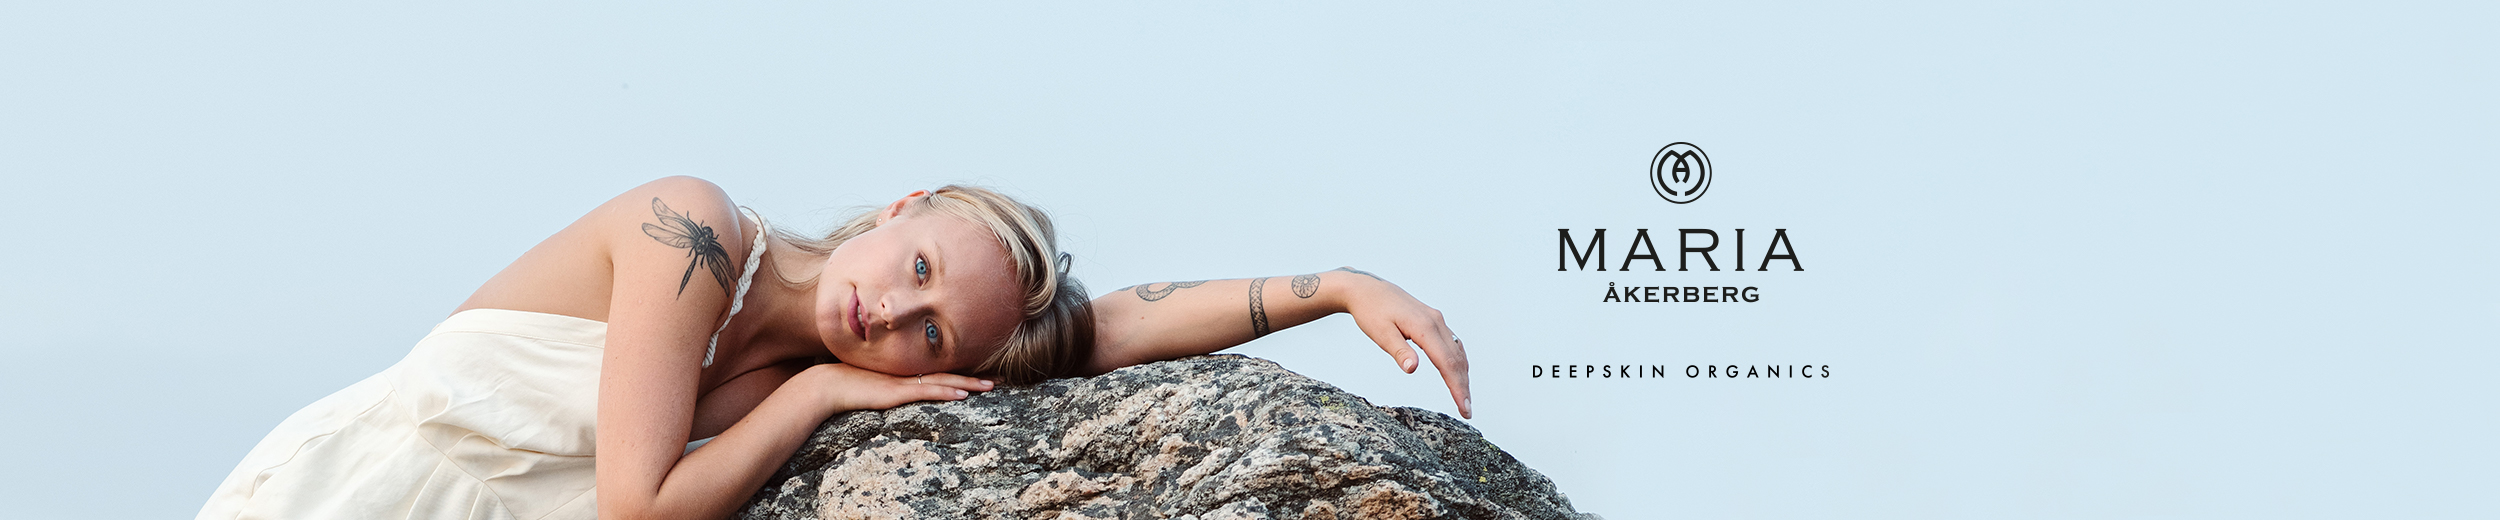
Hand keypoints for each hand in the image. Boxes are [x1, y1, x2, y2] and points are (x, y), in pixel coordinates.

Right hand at [802, 363, 995, 412]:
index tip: (985, 375)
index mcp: (906, 373)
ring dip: (969, 384)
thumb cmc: (847, 387)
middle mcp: (909, 374)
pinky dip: (946, 391)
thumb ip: (889, 389)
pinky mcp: (897, 392)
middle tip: (1001, 378)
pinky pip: (927, 391)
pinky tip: (963, 393)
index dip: (964, 372)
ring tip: (992, 385)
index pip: (942, 371)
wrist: (826, 386)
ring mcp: (904, 382)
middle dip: (976, 376)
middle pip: (950, 373)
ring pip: (944, 381)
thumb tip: (901, 395)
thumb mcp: (875, 387)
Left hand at [1335, 268, 1471, 417]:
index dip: (1457, 388)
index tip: (1464, 409)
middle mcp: (1436, 322)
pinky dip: (1458, 361)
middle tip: (1467, 412)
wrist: (1366, 289)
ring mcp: (1437, 320)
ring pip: (1458, 351)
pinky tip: (1457, 373)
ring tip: (1463, 398)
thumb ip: (1399, 351)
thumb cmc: (1370, 312)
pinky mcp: (1433, 320)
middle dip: (1463, 387)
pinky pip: (1452, 343)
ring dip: (1463, 375)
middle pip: (1457, 359)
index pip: (1447, 363)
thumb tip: (1413, 369)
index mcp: (1425, 327)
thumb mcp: (1380, 333)